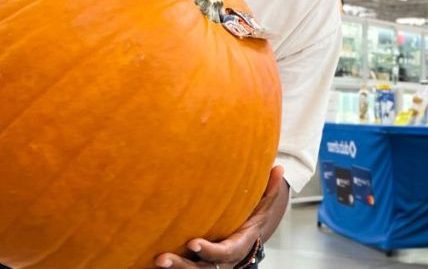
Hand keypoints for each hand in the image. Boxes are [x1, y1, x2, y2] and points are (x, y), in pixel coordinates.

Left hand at [154, 166, 284, 268]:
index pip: (224, 253)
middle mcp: (222, 262)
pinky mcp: (196, 265)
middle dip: (183, 265)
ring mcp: (208, 266)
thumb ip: (268, 191)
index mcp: (237, 246)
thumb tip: (279, 168)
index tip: (193, 243)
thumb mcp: (262, 207)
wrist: (244, 241)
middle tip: (163, 257)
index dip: (210, 250)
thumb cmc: (249, 219)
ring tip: (156, 260)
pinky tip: (148, 262)